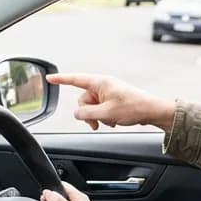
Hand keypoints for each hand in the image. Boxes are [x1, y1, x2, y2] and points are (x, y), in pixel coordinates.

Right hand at [47, 74, 176, 130]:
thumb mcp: (106, 113)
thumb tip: (77, 115)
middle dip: (88, 113)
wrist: (152, 111)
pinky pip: (100, 109)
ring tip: (110, 122)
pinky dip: (104, 116)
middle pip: (83, 99)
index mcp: (100, 83)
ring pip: (91, 107)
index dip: (61, 80)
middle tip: (97, 123)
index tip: (49, 78)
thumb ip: (86, 114)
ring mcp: (108, 93)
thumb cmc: (133, 108)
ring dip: (97, 117)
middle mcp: (103, 85)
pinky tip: (114, 121)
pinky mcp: (112, 100)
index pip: (75, 80)